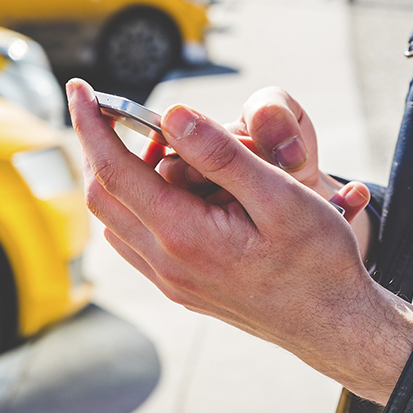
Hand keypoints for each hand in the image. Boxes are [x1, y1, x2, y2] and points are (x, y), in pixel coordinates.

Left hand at [67, 79, 412, 404]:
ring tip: (167, 147)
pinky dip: (140, 202)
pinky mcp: (180, 287)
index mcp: (184, 235)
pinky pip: (136, 239)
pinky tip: (177, 185)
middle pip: (102, 194)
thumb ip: (221, 154)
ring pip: (115, 219)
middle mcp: (166, 263)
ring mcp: (170, 280)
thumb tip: (172, 113)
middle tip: (120, 109)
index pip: (114, 169)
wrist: (333, 324)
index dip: (92, 123)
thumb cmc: (317, 260)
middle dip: (101, 144)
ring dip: (124, 175)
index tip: (79, 88)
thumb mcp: (279, 196)